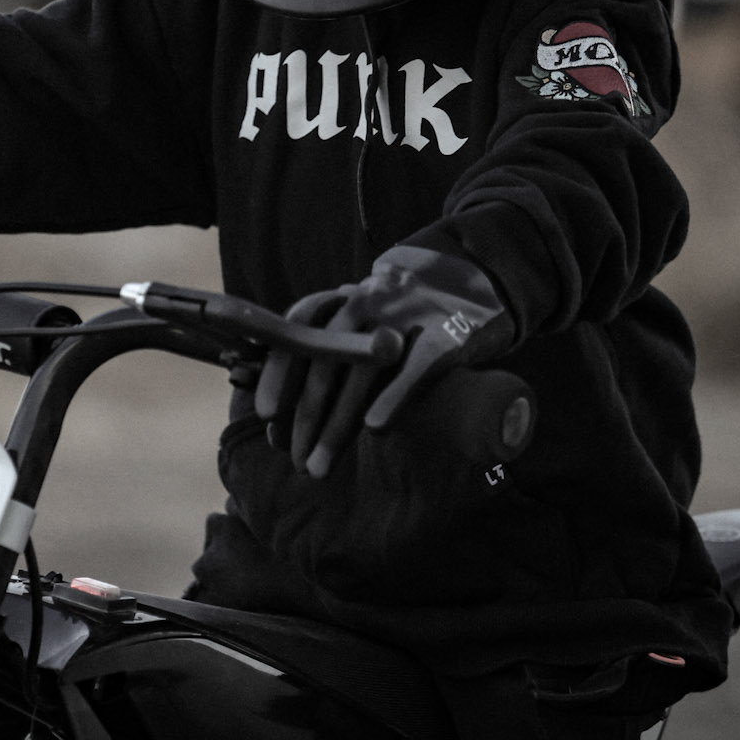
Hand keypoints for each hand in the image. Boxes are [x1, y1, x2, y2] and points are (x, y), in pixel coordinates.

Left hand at [255, 244, 513, 477]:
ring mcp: (407, 318)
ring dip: (337, 424)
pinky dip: (393, 397)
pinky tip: (375, 429)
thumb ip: (328, 347)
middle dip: (306, 418)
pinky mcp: (447, 335)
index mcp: (343, 300)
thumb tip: (283, 404)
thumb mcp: (362, 317)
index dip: (279, 376)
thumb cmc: (403, 313)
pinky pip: (415, 369)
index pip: (297, 334)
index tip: (267, 417)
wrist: (473, 275)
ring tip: (322, 463)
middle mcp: (367, 303)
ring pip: (361, 373)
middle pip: (325, 364)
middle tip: (298, 460)